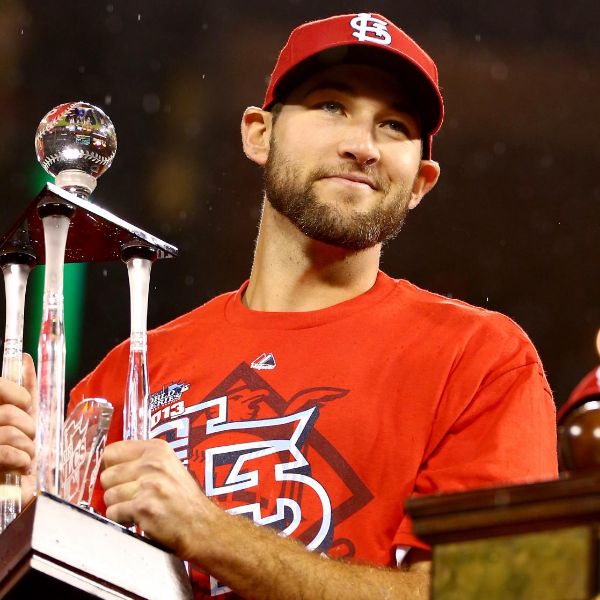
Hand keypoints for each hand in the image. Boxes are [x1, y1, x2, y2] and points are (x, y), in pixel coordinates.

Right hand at [0, 353, 37, 503]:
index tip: (26, 402)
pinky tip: (21, 465)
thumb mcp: (23, 418)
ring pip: (6, 432)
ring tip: (26, 455)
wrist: (19, 494)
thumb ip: (22, 389)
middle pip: (4, 412)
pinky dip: (19, 458)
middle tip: (29, 437)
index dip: (14, 391)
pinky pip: (2, 453)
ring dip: (25, 445)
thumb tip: (24, 360)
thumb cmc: (18, 453)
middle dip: (25, 424)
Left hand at [101, 439, 219, 559]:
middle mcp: (153, 463)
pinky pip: (113, 513)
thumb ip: (141, 461)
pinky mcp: (143, 507)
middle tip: (132, 497)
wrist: (201, 525)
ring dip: (119, 506)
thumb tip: (106, 464)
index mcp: (157, 449)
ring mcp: (148, 484)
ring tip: (138, 508)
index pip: (112, 451)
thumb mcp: (168, 466)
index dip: (111, 467)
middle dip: (115, 489)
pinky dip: (121, 519)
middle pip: (107, 475)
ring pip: (108, 495)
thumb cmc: (183, 498)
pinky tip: (139, 518)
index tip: (119, 477)